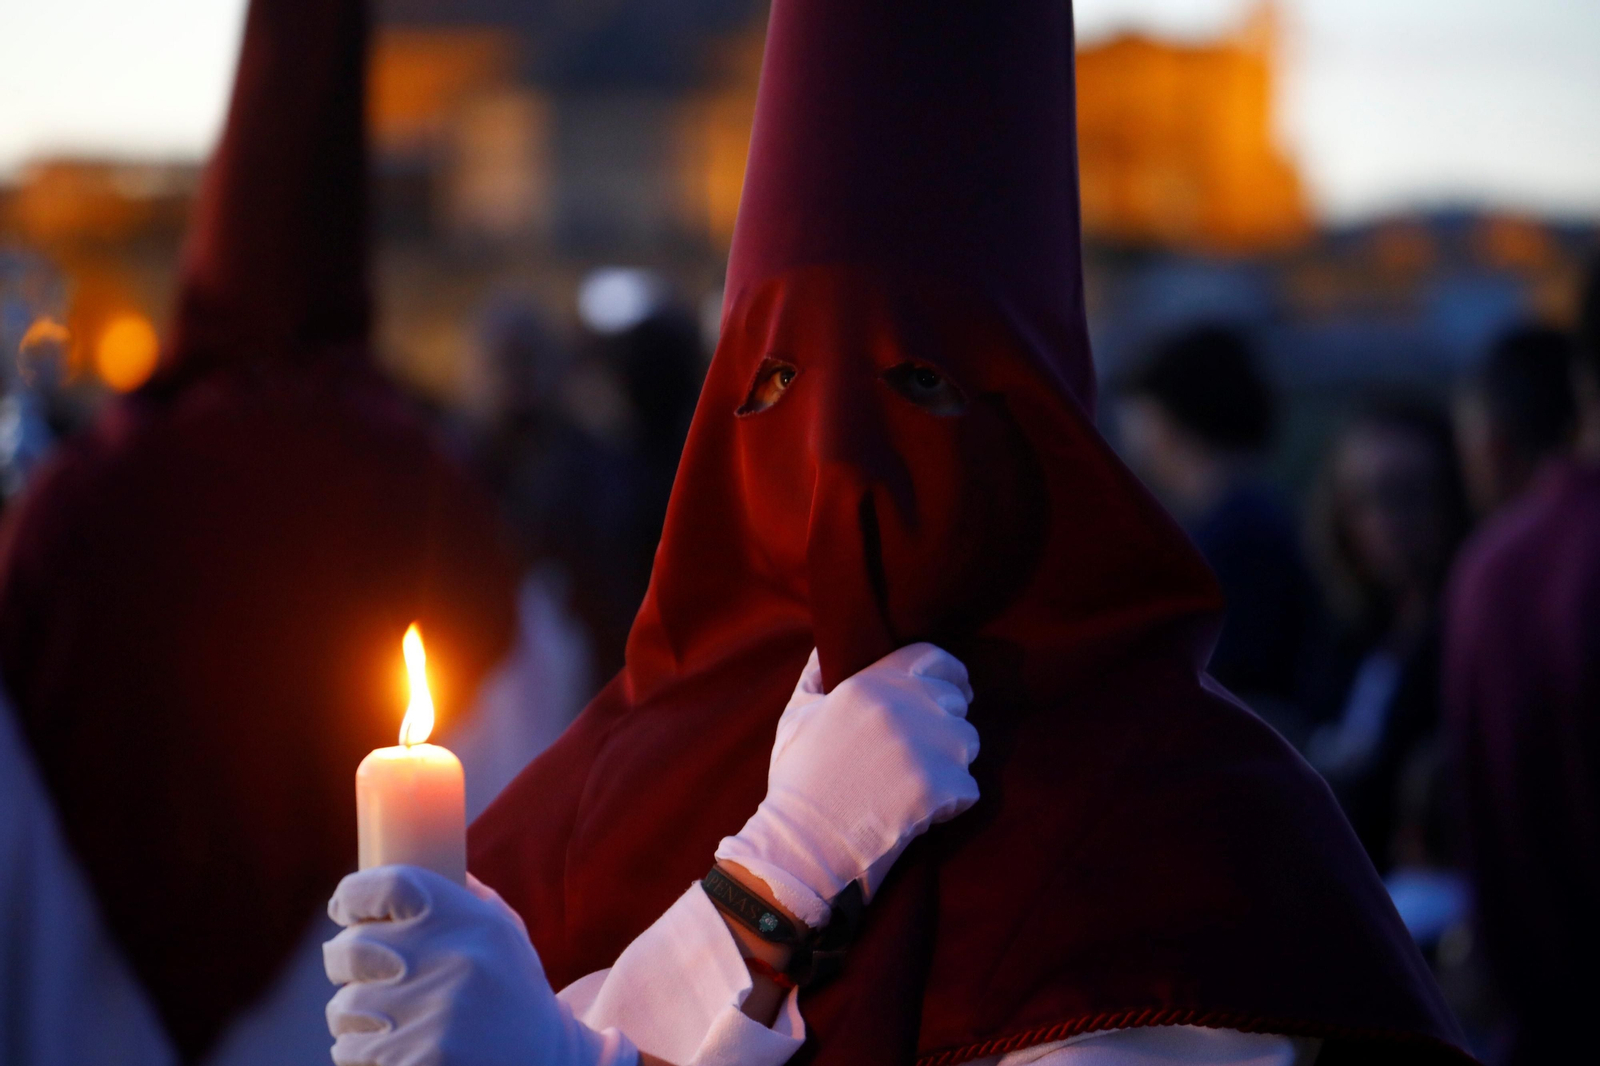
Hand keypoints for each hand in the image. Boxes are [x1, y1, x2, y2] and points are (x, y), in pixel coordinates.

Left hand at [323, 865, 634, 1065]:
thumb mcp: (501, 932)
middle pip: (350, 948)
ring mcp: (432, 1017)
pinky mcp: (417, 1061)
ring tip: (391, 1021)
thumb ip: (460, 895)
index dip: (352, 895)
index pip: (386, 885)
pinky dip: (363, 1053)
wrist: (546, 1062)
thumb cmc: (513, 991)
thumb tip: (408, 855)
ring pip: (344, 1007)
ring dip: (355, 1016)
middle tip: (362, 973)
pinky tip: (399, 1052)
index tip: (344, 909)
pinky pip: (350, 1051)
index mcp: (470, 920)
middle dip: (345, 963)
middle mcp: (451, 962)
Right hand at [715, 643, 978, 928]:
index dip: (948, 673)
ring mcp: (926, 745)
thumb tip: (825, 647)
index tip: (954, 688)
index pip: (933, 658)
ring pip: (967, 742)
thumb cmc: (797, 779)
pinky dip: (951, 802)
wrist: (803, 842)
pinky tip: (920, 812)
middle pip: (954, 701)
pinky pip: (968, 788)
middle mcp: (903, 705)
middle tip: (926, 749)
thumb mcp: (797, 716)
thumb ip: (815, 674)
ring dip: (951, 761)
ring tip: (919, 782)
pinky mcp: (941, 787)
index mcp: (870, 682)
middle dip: (945, 722)